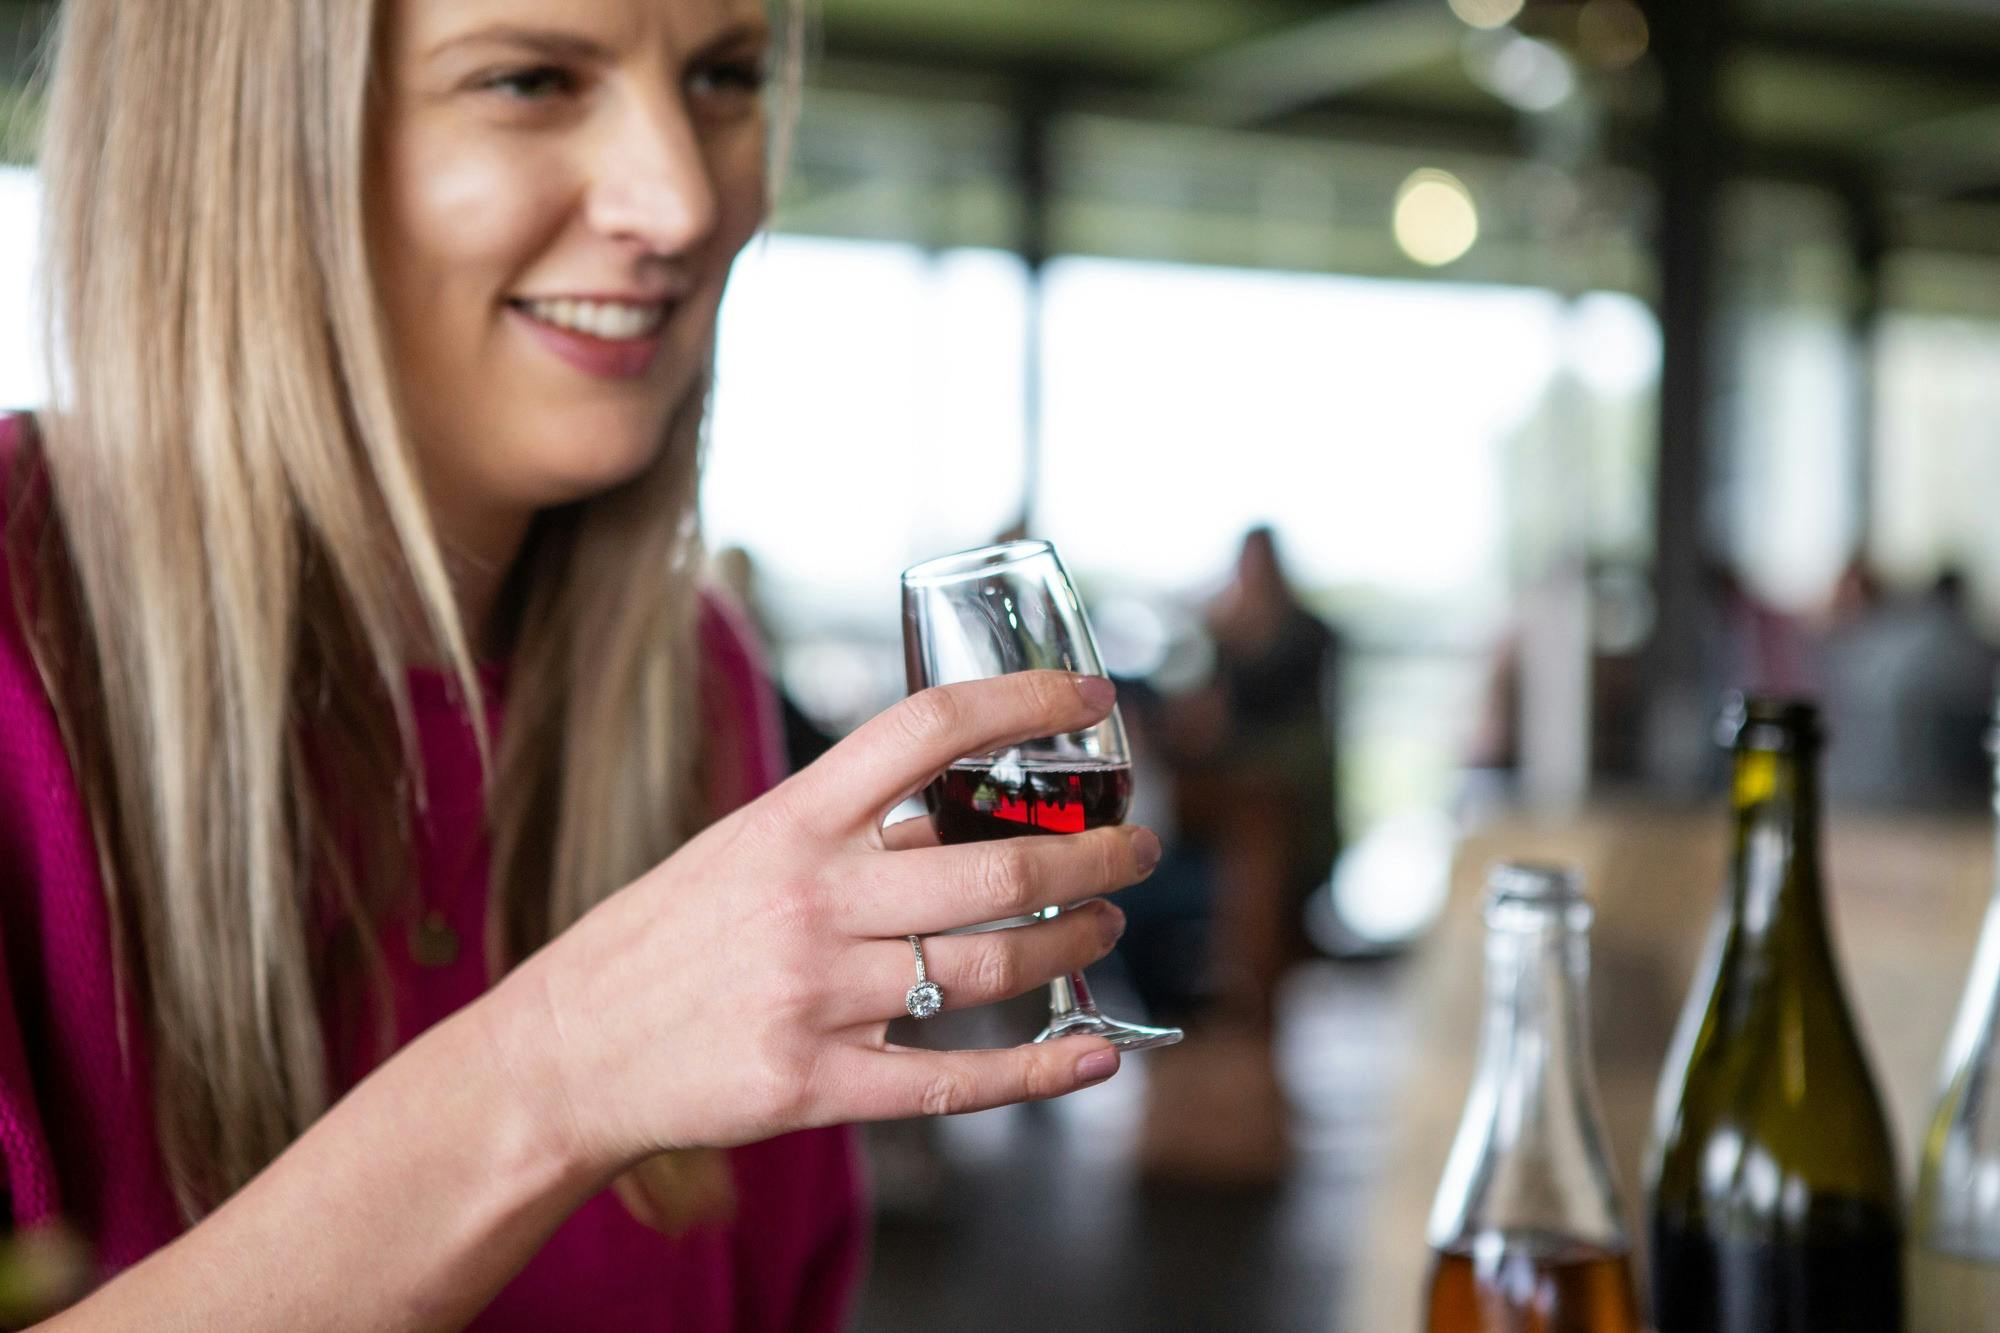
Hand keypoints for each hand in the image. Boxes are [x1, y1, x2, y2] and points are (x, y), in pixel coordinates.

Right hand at [504, 670, 1161, 1174]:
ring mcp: (814, 995)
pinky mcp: (815, 1083)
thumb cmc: (662, 937)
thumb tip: (960, 808)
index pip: (924, 728)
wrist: (563, 1050)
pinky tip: (1096, 1052)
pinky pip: (953, 1078)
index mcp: (789, 819)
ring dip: (1074, 944)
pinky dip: (1041, 1069)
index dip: (1022, 702)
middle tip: (1138, 846)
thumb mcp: (739, 847)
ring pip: (990, 966)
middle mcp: (810, 898)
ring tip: (1105, 925)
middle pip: (993, 862)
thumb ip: (843, 829)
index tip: (1090, 699)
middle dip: (1092, 852)